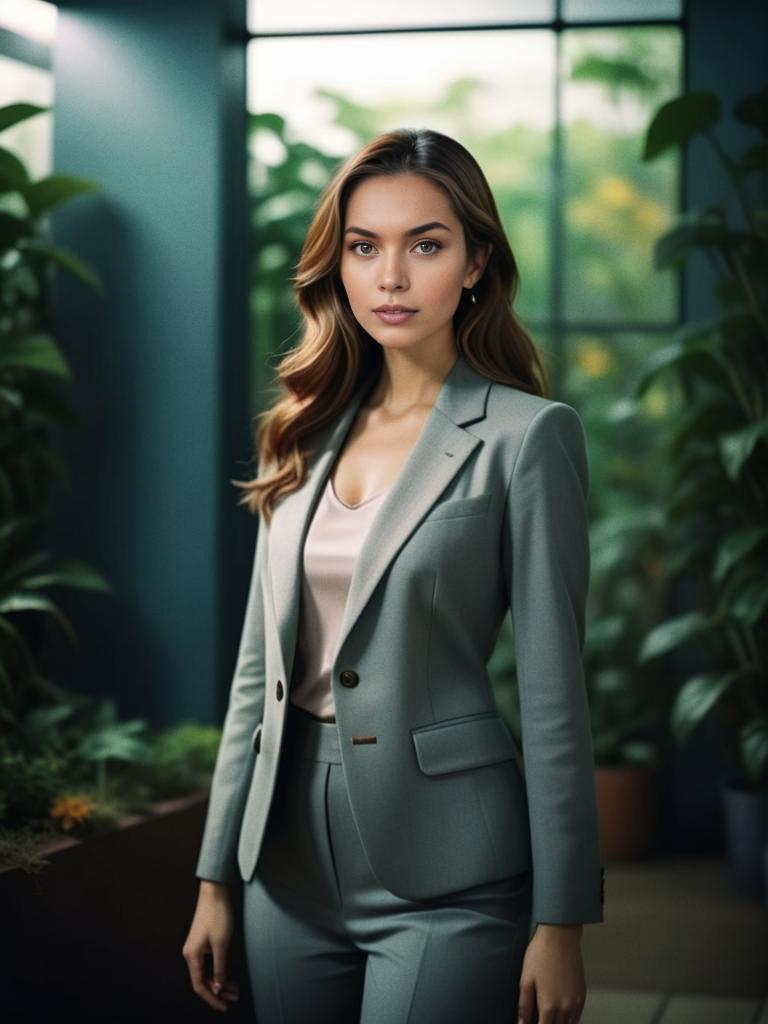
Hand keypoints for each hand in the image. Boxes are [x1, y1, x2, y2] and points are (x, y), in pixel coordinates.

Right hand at [182, 881, 240, 1012]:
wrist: (214, 892)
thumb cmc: (217, 915)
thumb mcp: (221, 943)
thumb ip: (219, 967)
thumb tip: (217, 987)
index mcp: (192, 956)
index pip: (199, 985)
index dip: (211, 999)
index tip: (224, 1006)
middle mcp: (191, 954)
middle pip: (203, 980)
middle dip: (218, 991)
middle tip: (234, 997)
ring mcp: (196, 948)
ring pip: (206, 972)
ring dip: (219, 982)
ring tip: (235, 989)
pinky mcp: (202, 942)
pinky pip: (208, 963)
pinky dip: (218, 971)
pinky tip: (228, 975)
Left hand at [517, 923, 585, 1023]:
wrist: (561, 936)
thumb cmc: (541, 954)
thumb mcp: (526, 979)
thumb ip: (524, 1005)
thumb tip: (522, 1023)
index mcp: (549, 1005)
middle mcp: (565, 1007)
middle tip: (539, 1018)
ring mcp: (576, 1001)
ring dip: (559, 1023)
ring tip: (549, 1017)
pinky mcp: (582, 994)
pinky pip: (577, 1016)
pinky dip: (570, 1020)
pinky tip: (561, 1015)